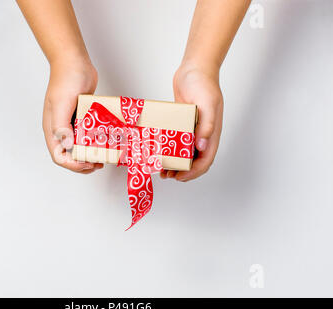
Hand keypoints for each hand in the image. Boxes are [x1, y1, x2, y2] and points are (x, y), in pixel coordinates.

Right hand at [43, 58, 102, 172]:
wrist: (74, 61)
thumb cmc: (65, 80)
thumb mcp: (62, 104)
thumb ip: (61, 126)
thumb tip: (66, 145)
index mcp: (53, 129)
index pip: (59, 156)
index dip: (73, 165)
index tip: (88, 163)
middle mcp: (61, 128)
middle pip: (70, 155)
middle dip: (84, 162)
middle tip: (99, 162)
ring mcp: (72, 122)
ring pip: (80, 145)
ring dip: (91, 152)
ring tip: (104, 155)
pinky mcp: (82, 116)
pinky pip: (88, 133)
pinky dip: (96, 139)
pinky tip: (106, 140)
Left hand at [161, 63, 222, 180]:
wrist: (195, 68)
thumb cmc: (203, 83)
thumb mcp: (207, 103)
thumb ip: (207, 125)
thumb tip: (202, 145)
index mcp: (212, 133)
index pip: (206, 160)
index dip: (194, 172)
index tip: (180, 177)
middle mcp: (203, 134)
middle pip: (195, 160)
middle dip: (183, 171)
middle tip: (167, 175)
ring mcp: (193, 129)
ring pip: (185, 153)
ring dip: (176, 163)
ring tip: (162, 168)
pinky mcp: (183, 123)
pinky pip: (177, 141)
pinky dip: (170, 148)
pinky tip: (160, 151)